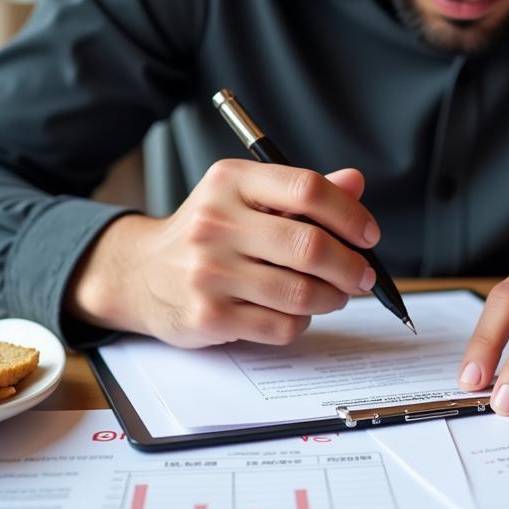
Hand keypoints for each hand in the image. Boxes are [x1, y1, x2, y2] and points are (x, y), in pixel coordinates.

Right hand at [66, 160, 380, 347]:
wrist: (139, 273)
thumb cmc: (208, 233)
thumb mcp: (247, 197)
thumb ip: (301, 193)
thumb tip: (356, 182)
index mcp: (231, 181)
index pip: (307, 189)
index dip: (349, 214)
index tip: (368, 234)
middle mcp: (216, 222)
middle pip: (309, 246)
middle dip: (350, 266)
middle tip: (363, 276)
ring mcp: (209, 272)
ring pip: (301, 293)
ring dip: (331, 298)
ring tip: (333, 295)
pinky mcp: (209, 316)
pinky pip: (280, 326)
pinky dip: (301, 322)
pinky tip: (296, 312)